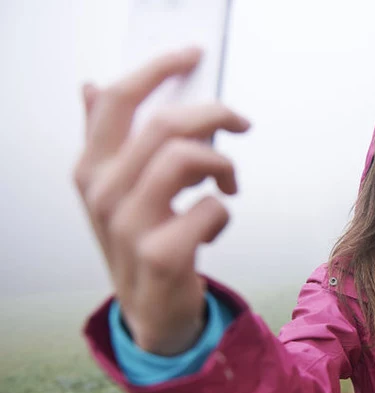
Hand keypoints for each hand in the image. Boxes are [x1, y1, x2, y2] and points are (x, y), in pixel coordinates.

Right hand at [73, 48, 250, 354]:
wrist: (151, 312)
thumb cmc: (144, 242)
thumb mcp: (118, 191)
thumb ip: (107, 140)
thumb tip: (92, 87)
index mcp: (92, 169)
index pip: (119, 100)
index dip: (158, 70)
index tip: (194, 55)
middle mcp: (104, 193)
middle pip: (165, 124)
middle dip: (215, 115)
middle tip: (240, 123)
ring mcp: (129, 224)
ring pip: (187, 157)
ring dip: (222, 165)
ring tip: (228, 185)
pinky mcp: (161, 254)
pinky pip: (210, 208)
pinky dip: (222, 212)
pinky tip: (211, 227)